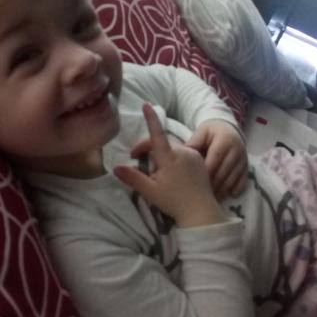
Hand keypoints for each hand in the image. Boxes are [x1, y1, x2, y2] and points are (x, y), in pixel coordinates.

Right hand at [114, 104, 224, 228]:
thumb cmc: (174, 202)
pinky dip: (175, 160)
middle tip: (140, 165)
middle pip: (162, 144)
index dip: (151, 119)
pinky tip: (174, 176)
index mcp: (169, 158)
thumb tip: (115, 168)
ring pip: (172, 150)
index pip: (157, 134)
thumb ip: (133, 178)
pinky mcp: (201, 160)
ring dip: (162, 157)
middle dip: (149, 151)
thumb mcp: (150, 192)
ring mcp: (193, 155)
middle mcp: (183, 152)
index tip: (146, 104)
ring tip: (158, 175)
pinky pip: (183, 154)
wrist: (201, 212)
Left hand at [186, 120, 247, 198]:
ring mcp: (243, 160)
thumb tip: (178, 157)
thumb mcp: (201, 132)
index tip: (193, 184)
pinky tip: (221, 197)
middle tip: (199, 197)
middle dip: (211, 186)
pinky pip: (242, 182)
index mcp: (224, 140)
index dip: (204, 174)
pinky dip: (232, 191)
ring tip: (208, 200)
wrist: (229, 129)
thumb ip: (192, 144)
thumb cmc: (211, 132)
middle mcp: (237, 150)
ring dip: (220, 192)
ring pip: (232, 180)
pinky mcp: (247, 168)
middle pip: (223, 173)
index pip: (213, 161)